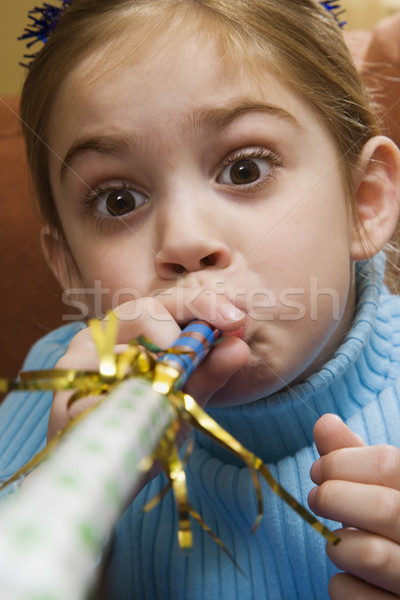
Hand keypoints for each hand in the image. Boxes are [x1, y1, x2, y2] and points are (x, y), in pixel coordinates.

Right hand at [48, 288, 248, 440]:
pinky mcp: (65, 399)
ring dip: (159, 383)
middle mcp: (97, 335)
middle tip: (198, 372)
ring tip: (161, 410)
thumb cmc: (145, 426)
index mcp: (126, 328)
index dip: (203, 304)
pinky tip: (137, 428)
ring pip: (130, 354)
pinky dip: (135, 414)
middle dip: (183, 340)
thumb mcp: (184, 397)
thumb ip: (209, 373)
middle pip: (145, 311)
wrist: (105, 473)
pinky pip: (113, 398)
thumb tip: (240, 348)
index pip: (165, 299)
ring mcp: (76, 364)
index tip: (237, 319)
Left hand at [308, 413, 399, 598]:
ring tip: (337, 540)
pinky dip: (342, 585)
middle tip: (317, 499)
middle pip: (383, 507)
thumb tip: (323, 422)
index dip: (342, 462)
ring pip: (372, 556)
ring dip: (339, 544)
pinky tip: (351, 577)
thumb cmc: (396, 527)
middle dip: (334, 498)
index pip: (389, 463)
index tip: (318, 470)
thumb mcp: (387, 487)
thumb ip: (357, 458)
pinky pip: (358, 597)